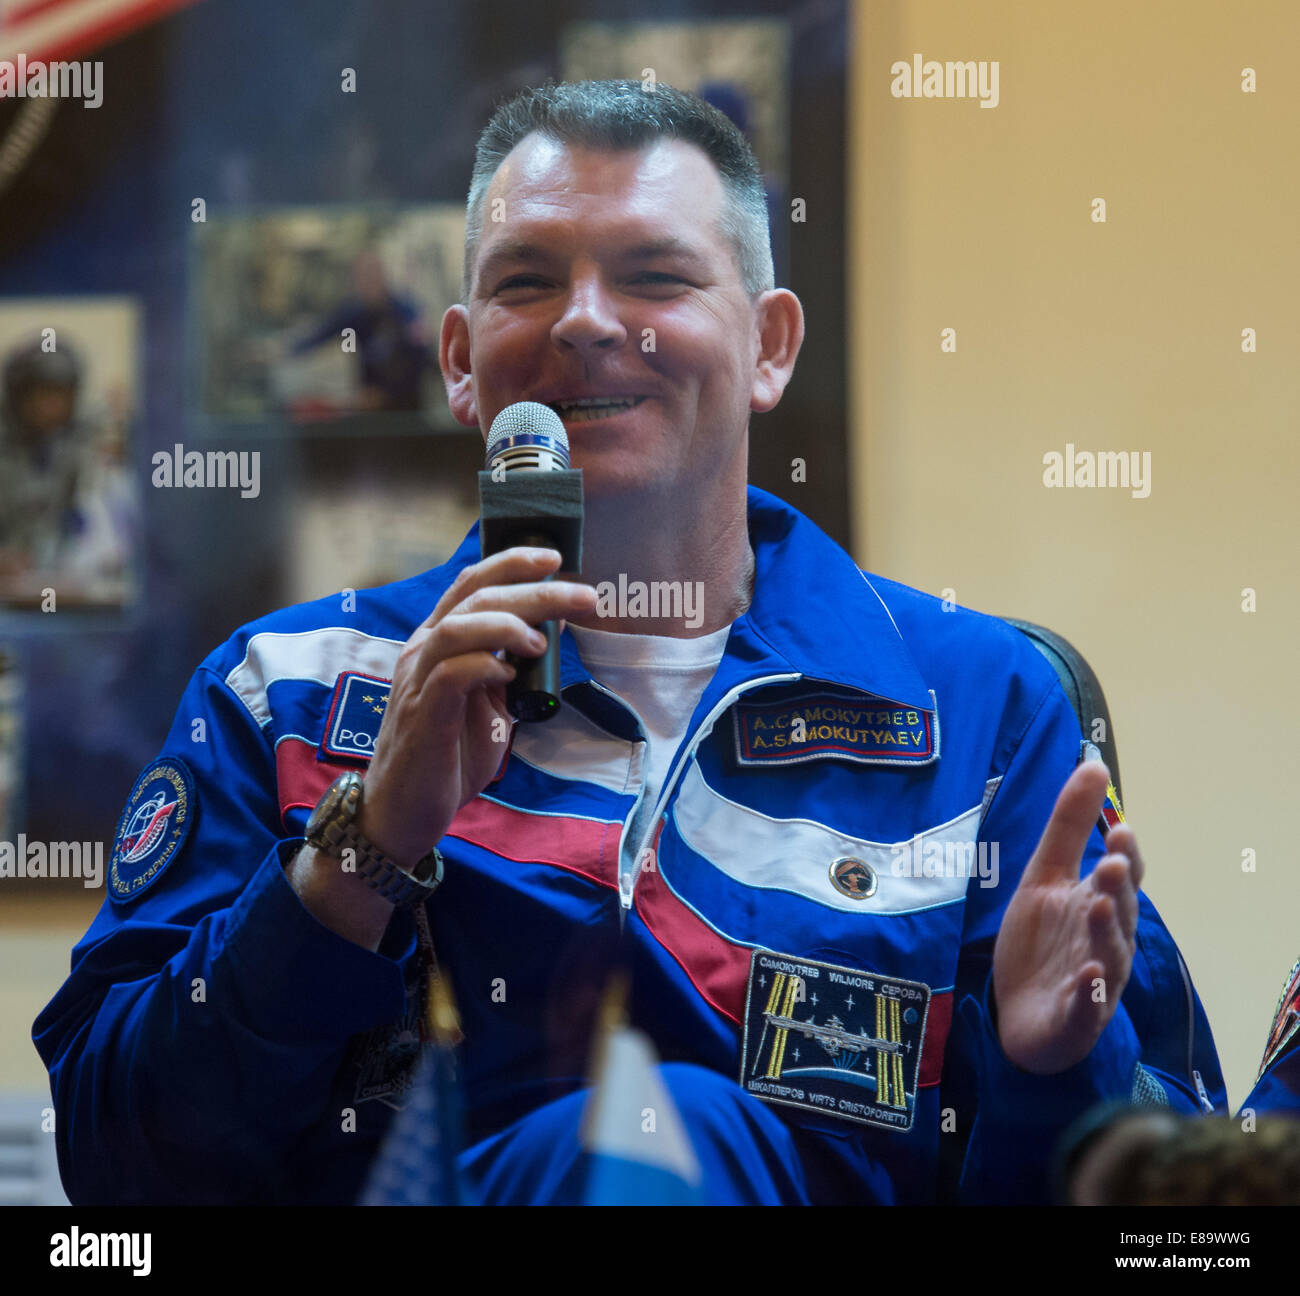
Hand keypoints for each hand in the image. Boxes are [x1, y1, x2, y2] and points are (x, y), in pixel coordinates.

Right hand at [356, 546, 596, 866]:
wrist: (403, 811)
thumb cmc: (447, 756)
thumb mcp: (487, 704)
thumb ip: (507, 669)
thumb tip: (546, 636)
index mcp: (439, 643)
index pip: (472, 585)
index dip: (512, 564)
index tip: (555, 557)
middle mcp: (423, 652)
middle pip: (476, 599)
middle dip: (534, 591)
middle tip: (582, 596)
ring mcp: (418, 682)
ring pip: (457, 628)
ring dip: (507, 625)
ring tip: (541, 642)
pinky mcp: (421, 716)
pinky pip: (449, 676)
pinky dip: (483, 667)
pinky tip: (508, 676)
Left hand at [992, 760, 1143, 1073]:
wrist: (1018, 1016)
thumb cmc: (1041, 943)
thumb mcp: (1044, 876)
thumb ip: (1068, 826)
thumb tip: (1093, 764)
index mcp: (1099, 906)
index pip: (1122, 877)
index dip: (1125, 855)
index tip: (1121, 827)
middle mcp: (1106, 942)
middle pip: (1120, 914)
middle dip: (1118, 889)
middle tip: (1113, 863)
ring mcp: (1095, 982)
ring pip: (1109, 956)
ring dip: (1106, 932)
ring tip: (1098, 905)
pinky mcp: (1075, 1018)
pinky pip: (1086, 1005)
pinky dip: (1088, 991)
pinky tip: (1086, 974)